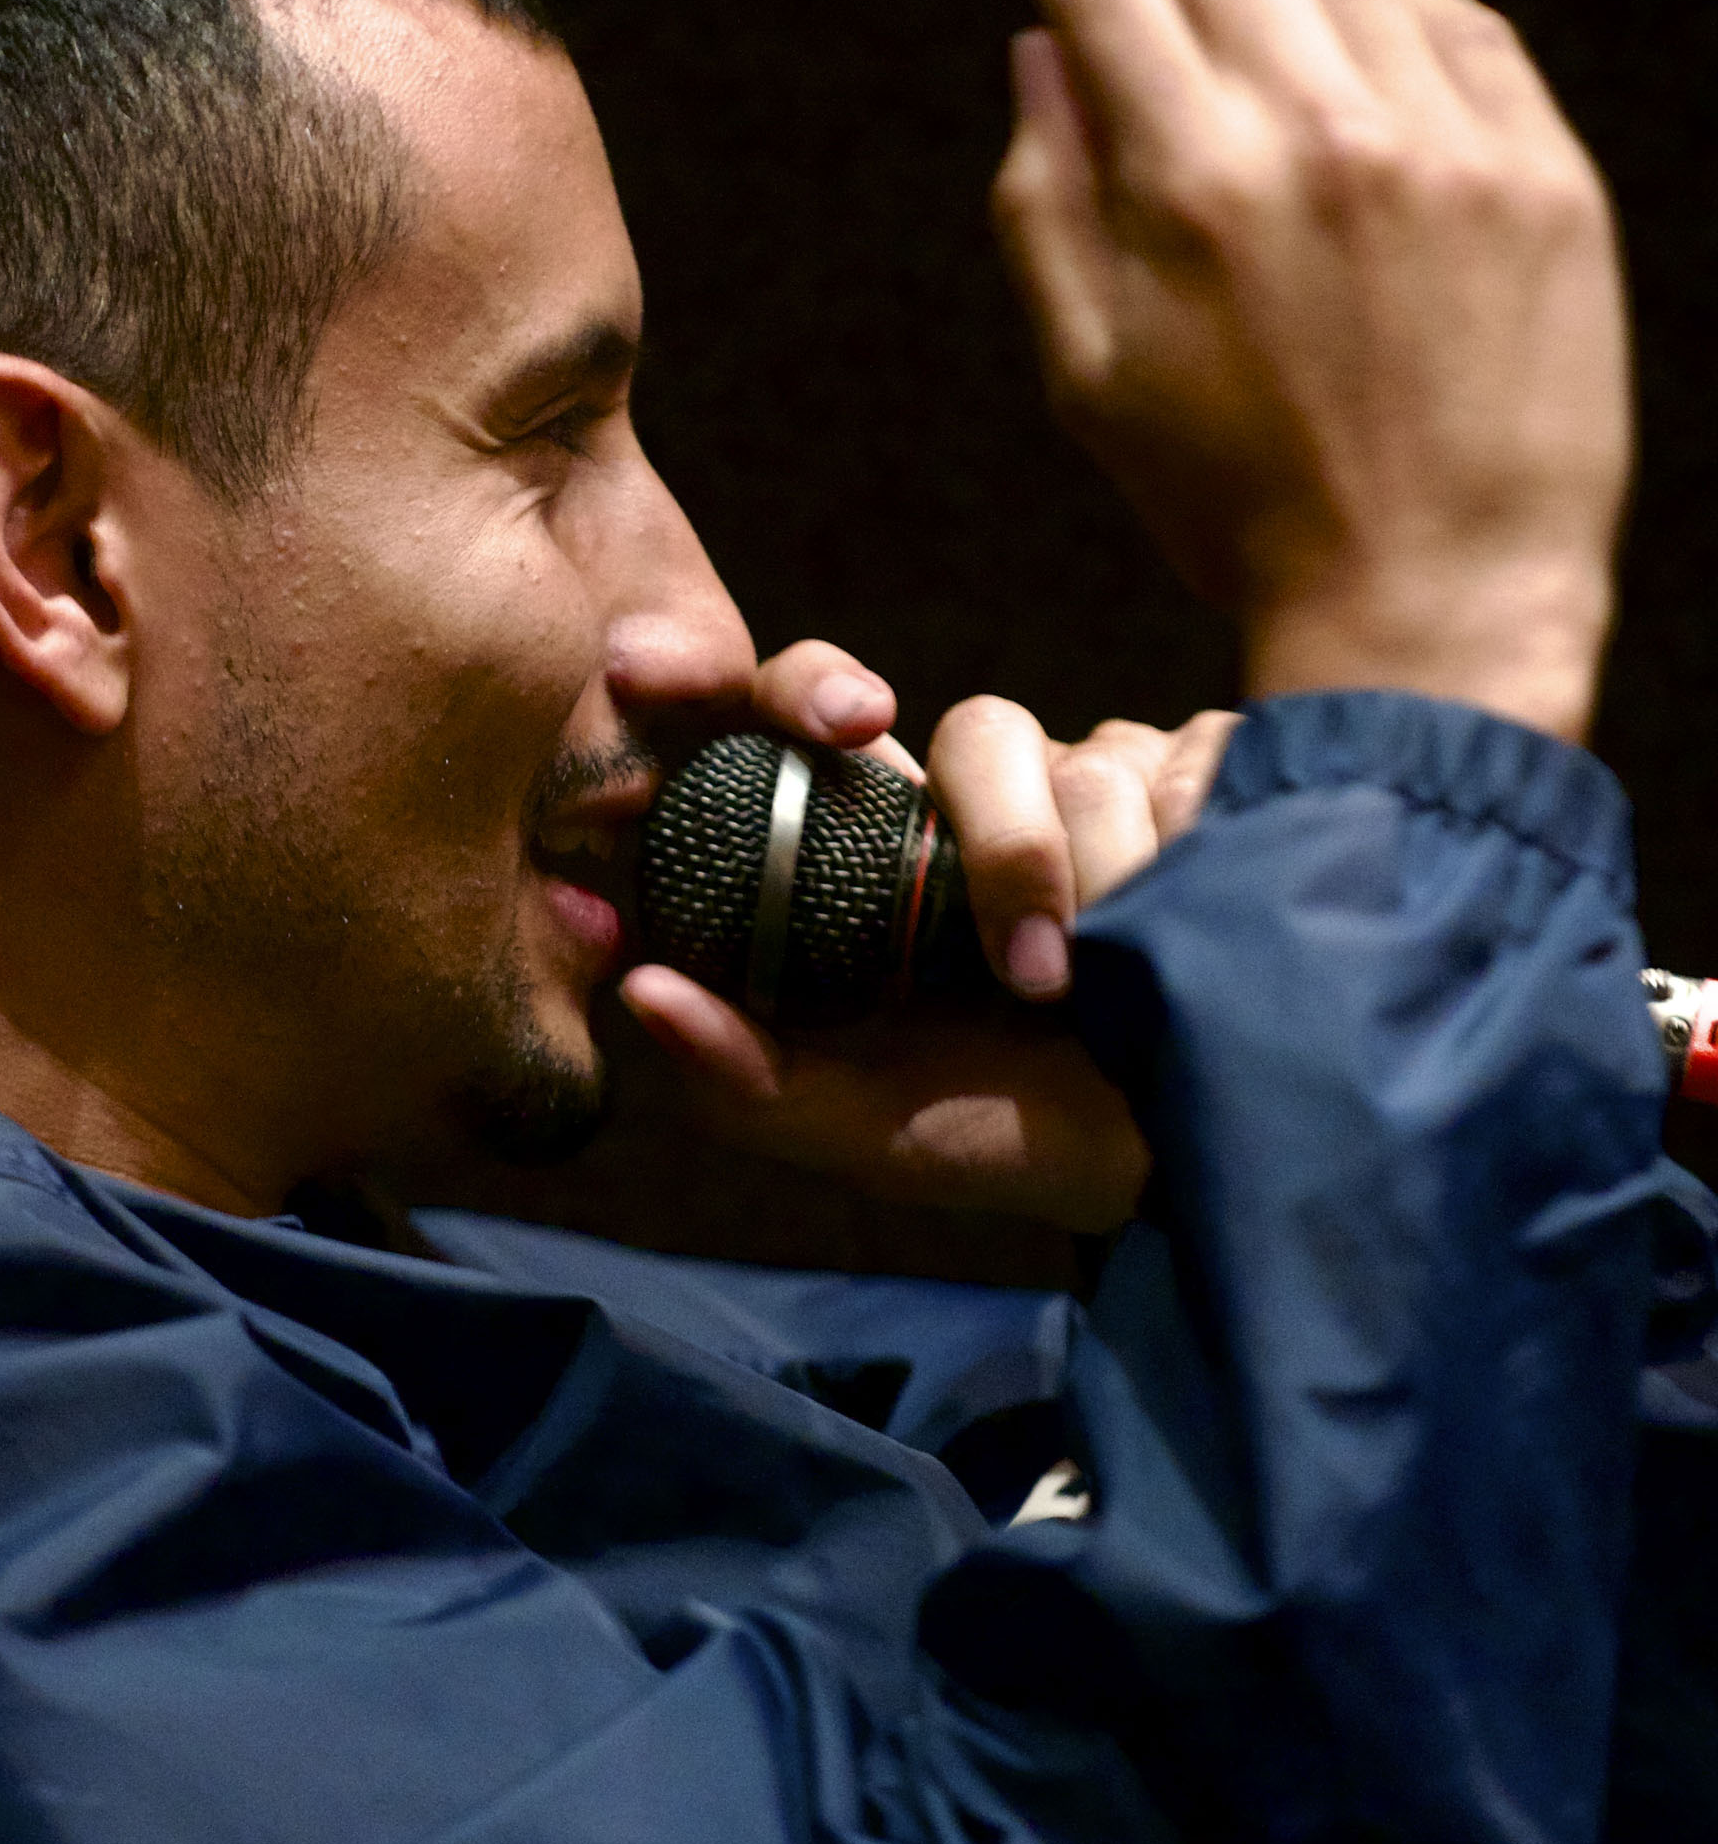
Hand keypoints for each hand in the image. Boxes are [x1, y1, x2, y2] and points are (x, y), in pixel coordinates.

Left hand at [620, 657, 1236, 1229]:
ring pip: (1090, 766)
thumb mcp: (867, 1132)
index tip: (793, 706)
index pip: (820, 708)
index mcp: (877, 846)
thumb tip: (639, 988)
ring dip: (1110, 897)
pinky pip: (1191, 772)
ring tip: (1119, 997)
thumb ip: (747, 1080)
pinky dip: (1193, 865)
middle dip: (1012, 847)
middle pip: (979, 731)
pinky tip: (1195, 931)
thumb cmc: (1008, 1142)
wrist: (1190, 1160)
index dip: (796, 683)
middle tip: (1036, 975)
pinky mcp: (1204, 770)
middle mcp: (978, 792)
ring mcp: (1096, 770)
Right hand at [995, 0, 1630, 741]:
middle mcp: (1320, 135)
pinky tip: (1363, 11)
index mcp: (1188, 185)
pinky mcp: (1541, 175)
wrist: (1431, 600)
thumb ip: (1043, 199)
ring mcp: (1447, 145)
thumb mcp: (1090, 374)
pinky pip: (1462, 27)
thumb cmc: (1238, 509)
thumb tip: (1038, 52)